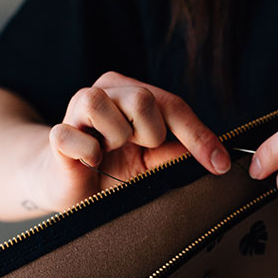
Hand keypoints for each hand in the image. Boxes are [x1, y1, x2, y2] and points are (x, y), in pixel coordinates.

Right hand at [33, 72, 229, 210]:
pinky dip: (88, 153)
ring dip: (115, 138)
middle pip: (142, 99)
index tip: (219, 164)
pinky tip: (90, 161)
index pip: (173, 105)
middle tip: (137, 149)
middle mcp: (105, 92)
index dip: (198, 135)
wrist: (68, 185)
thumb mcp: (153, 162)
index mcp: (132, 93)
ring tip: (109, 152)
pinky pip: (76, 136)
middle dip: (149, 134)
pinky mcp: (58, 134)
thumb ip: (177, 154)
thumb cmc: (113, 170)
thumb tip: (216, 157)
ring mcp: (77, 110)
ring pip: (102, 105)